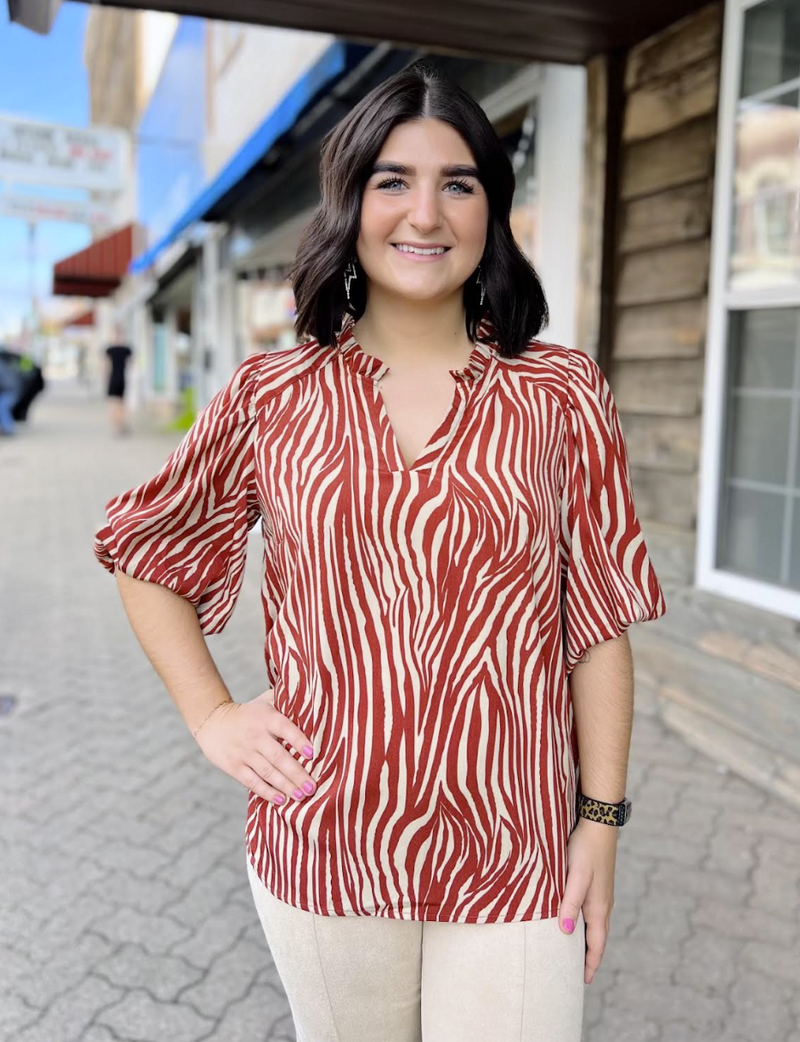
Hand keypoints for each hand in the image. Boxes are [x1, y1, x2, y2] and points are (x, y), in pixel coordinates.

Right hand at [194, 689, 316, 805]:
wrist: (212, 720)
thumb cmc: (250, 712)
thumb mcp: (265, 700)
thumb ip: (285, 700)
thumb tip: (313, 698)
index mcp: (266, 718)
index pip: (285, 729)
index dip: (298, 741)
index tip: (312, 754)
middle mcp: (255, 735)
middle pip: (278, 757)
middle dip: (297, 773)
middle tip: (312, 787)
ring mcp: (244, 753)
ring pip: (267, 772)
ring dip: (286, 786)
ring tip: (302, 796)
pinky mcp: (234, 767)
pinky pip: (252, 782)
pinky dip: (267, 792)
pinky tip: (281, 800)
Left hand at [557, 817, 618, 984]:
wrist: (598, 823)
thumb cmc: (585, 849)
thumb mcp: (575, 876)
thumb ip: (569, 903)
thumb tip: (564, 932)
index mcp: (599, 908)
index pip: (596, 945)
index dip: (589, 964)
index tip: (582, 982)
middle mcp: (603, 905)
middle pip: (596, 939)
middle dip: (587, 957)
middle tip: (574, 973)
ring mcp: (601, 895)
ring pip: (594, 925)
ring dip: (585, 941)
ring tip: (572, 951)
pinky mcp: (597, 884)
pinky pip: (591, 912)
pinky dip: (584, 925)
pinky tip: (573, 920)